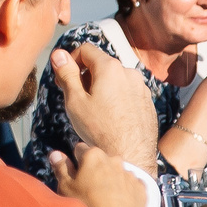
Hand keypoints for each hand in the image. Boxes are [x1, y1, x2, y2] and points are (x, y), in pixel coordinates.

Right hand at [51, 143, 147, 206]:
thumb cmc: (89, 206)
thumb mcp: (66, 187)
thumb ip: (60, 168)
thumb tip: (55, 154)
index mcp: (93, 155)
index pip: (79, 150)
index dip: (75, 164)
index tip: (75, 178)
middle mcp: (113, 159)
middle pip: (99, 161)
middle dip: (94, 171)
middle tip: (88, 191)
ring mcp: (129, 173)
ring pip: (116, 173)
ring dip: (110, 181)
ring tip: (104, 201)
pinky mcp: (140, 187)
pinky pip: (130, 185)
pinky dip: (125, 192)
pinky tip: (119, 205)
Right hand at [52, 44, 157, 168]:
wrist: (131, 157)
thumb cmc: (100, 130)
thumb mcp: (75, 101)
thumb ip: (67, 74)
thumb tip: (59, 54)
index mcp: (110, 68)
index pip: (85, 49)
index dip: (70, 61)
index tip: (63, 78)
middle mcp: (129, 73)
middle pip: (101, 64)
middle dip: (85, 76)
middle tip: (75, 97)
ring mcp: (141, 88)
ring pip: (115, 79)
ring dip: (101, 88)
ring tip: (93, 111)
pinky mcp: (147, 102)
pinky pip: (127, 93)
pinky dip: (116, 99)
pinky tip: (110, 119)